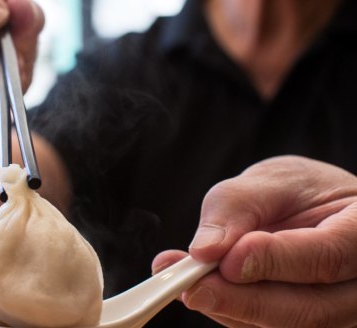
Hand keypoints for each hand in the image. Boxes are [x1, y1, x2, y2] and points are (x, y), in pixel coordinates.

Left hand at [152, 155, 356, 326]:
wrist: (312, 211)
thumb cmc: (300, 193)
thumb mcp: (271, 180)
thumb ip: (238, 207)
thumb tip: (205, 249)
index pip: (328, 254)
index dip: (277, 261)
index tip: (229, 259)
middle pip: (309, 307)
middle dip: (243, 300)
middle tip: (192, 286)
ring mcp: (337, 311)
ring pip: (284, 325)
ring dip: (227, 307)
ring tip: (180, 280)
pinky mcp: (304, 322)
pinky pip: (264, 327)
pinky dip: (226, 309)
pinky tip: (194, 285)